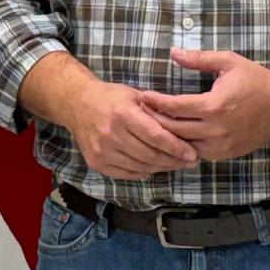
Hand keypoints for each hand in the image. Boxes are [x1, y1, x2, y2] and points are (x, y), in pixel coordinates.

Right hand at [64, 76, 201, 179]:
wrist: (77, 104)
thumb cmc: (111, 98)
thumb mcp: (135, 95)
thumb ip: (156, 111)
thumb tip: (183, 127)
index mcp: (123, 114)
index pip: (155, 136)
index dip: (176, 147)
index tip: (192, 154)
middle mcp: (111, 134)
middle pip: (149, 154)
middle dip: (173, 160)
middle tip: (190, 162)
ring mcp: (102, 151)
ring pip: (140, 167)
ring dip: (161, 168)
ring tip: (176, 165)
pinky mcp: (97, 163)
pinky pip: (127, 174)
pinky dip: (144, 172)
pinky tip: (154, 167)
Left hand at [147, 48, 269, 163]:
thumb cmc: (255, 80)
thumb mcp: (228, 62)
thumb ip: (198, 59)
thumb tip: (173, 53)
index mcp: (214, 106)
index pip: (174, 107)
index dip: (155, 102)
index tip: (142, 96)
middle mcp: (215, 130)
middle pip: (173, 129)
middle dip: (154, 119)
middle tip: (141, 111)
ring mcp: (221, 146)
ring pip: (183, 145)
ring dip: (167, 135)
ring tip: (152, 124)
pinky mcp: (225, 154)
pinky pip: (197, 152)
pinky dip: (183, 145)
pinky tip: (173, 137)